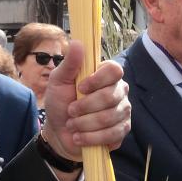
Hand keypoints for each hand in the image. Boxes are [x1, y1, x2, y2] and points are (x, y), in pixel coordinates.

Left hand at [40, 39, 129, 164]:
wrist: (59, 132)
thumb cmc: (60, 103)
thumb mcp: (58, 81)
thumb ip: (69, 63)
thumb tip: (77, 42)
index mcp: (106, 75)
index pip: (114, 70)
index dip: (97, 80)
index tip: (80, 88)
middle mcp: (119, 91)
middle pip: (110, 97)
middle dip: (85, 107)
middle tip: (70, 111)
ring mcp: (123, 111)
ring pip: (109, 118)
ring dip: (84, 124)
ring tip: (72, 125)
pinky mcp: (122, 130)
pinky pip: (112, 134)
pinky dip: (90, 138)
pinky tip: (79, 137)